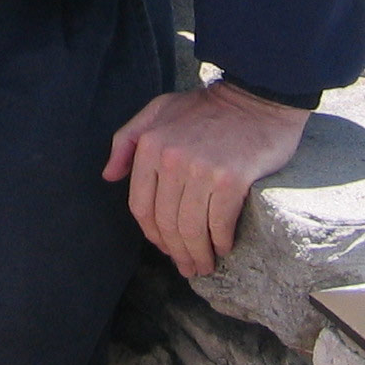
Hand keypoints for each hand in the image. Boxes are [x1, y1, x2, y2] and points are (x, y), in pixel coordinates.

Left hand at [103, 80, 311, 279]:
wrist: (255, 98)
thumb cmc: (206, 107)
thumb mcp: (158, 110)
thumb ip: (127, 140)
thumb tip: (109, 176)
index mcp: (150, 145)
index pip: (141, 206)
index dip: (151, 234)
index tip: (164, 246)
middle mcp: (171, 159)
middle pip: (166, 223)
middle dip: (176, 252)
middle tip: (187, 267)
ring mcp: (201, 170)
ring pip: (191, 229)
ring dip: (198, 254)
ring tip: (204, 265)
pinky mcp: (231, 180)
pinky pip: (219, 224)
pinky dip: (220, 242)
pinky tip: (223, 247)